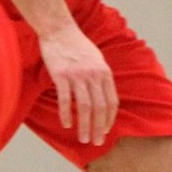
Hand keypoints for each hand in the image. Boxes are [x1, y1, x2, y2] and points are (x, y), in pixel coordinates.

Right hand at [39, 25, 117, 144]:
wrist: (59, 29)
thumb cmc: (77, 45)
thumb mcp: (96, 59)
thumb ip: (101, 77)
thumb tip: (104, 96)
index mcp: (104, 72)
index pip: (111, 101)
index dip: (109, 119)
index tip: (105, 131)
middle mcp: (93, 75)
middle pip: (99, 107)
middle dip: (98, 128)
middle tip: (96, 142)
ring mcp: (77, 75)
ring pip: (84, 106)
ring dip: (84, 125)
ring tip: (83, 139)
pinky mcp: (61, 75)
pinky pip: (65, 99)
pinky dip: (66, 114)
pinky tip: (66, 124)